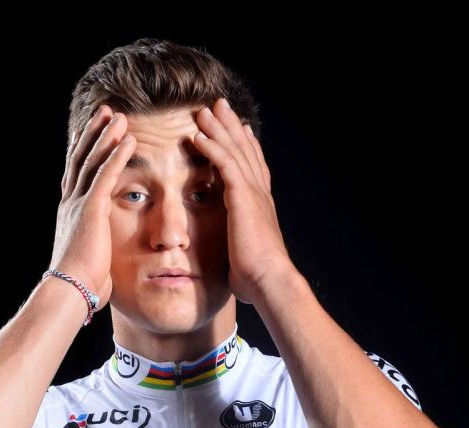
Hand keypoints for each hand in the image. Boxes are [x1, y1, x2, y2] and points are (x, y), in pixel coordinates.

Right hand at [49, 104, 137, 312]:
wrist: (71, 290)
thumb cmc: (84, 283)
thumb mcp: (92, 257)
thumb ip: (98, 246)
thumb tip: (105, 255)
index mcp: (70, 213)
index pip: (77, 174)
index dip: (84, 150)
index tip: (93, 131)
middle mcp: (71, 203)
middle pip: (81, 158)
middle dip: (93, 133)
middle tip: (105, 111)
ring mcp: (79, 204)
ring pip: (92, 161)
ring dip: (106, 136)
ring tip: (119, 115)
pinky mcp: (91, 209)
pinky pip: (105, 175)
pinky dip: (117, 155)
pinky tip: (128, 139)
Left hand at [190, 97, 296, 304]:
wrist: (269, 281)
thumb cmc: (256, 280)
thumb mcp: (244, 260)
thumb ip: (237, 253)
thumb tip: (233, 268)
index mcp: (261, 207)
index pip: (253, 168)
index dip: (247, 147)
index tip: (241, 130)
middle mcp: (260, 194)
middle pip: (245, 150)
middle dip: (232, 126)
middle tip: (220, 106)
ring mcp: (253, 194)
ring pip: (234, 151)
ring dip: (218, 128)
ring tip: (204, 110)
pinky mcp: (242, 197)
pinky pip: (225, 164)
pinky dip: (212, 147)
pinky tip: (199, 134)